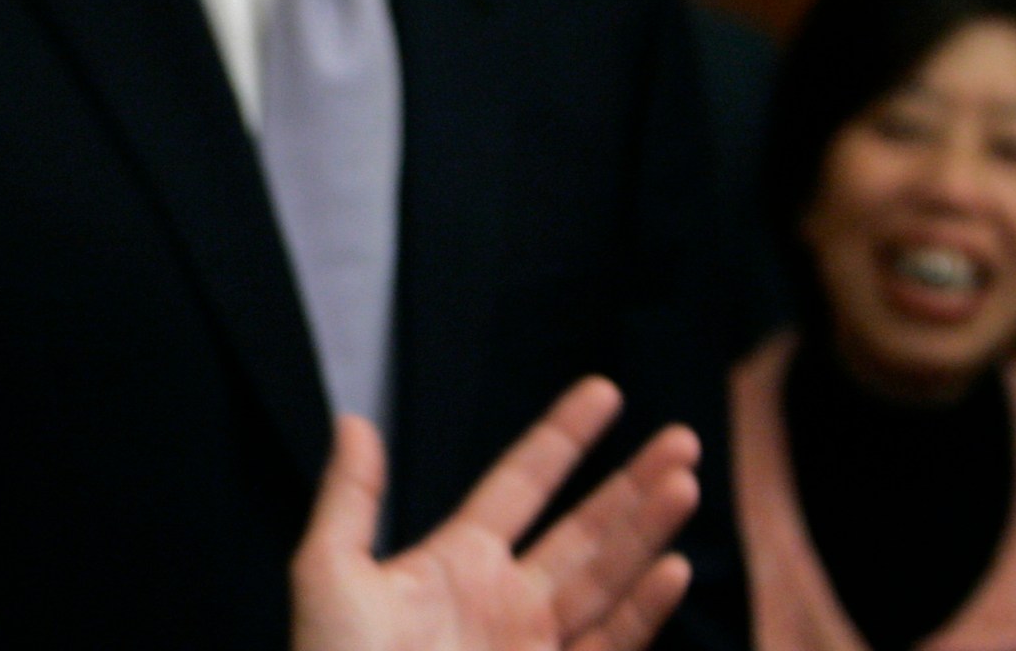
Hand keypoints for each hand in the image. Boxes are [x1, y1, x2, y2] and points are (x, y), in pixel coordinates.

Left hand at [291, 376, 699, 650]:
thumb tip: (353, 419)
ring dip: (647, 533)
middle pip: (584, 530)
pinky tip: (672, 569)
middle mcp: (506, 601)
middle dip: (633, 484)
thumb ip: (351, 498)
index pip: (520, 484)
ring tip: (684, 482)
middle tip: (682, 438)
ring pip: (608, 580)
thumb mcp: (330, 573)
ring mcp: (535, 648)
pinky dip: (644, 610)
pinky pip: (612, 646)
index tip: (604, 391)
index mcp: (457, 563)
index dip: (562, 438)